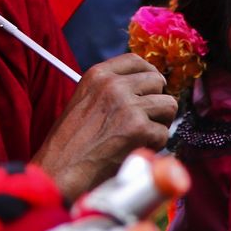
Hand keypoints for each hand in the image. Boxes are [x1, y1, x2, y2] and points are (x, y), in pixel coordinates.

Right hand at [31, 53, 178, 202]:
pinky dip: (155, 145)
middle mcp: (114, 85)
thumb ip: (110, 89)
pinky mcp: (139, 129)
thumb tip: (142, 88)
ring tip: (143, 134)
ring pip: (168, 105)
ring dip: (160, 121)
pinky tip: (136, 149)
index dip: (149, 74)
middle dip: (157, 100)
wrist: (62, 169)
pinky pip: (164, 133)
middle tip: (147, 117)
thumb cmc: (70, 142)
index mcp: (97, 74)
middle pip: (157, 80)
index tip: (151, 87)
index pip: (136, 61)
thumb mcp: (84, 100)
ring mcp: (128, 105)